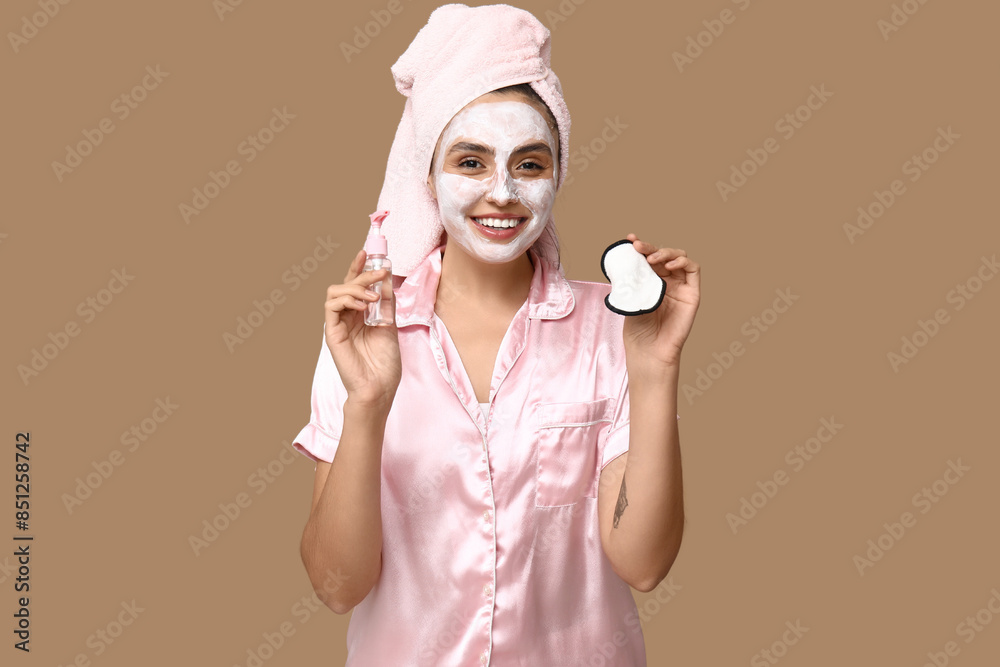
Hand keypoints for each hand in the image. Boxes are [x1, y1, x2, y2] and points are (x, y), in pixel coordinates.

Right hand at [324, 249, 401, 408]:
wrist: (379, 387)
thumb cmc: (385, 363)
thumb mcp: (389, 326)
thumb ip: (386, 303)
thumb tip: (387, 279)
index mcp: (360, 315)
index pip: (356, 285)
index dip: (359, 268)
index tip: (369, 254)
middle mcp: (347, 317)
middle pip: (346, 284)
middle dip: (363, 273)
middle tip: (380, 271)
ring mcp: (338, 324)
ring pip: (336, 291)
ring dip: (355, 286)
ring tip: (372, 296)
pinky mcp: (332, 332)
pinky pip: (331, 306)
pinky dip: (346, 299)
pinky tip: (362, 305)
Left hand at [620, 233, 700, 368]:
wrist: (649, 350)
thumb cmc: (638, 329)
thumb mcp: (630, 297)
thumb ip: (632, 278)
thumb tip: (624, 258)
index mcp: (651, 282)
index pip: (648, 258)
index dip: (641, 247)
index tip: (629, 240)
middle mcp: (667, 282)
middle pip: (663, 256)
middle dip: (650, 248)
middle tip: (637, 247)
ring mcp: (680, 287)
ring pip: (678, 258)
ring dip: (665, 252)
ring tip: (651, 259)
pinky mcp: (693, 294)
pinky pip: (693, 270)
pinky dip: (682, 261)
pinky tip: (668, 264)